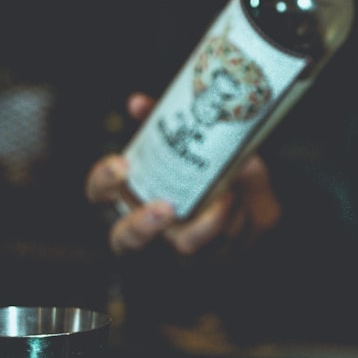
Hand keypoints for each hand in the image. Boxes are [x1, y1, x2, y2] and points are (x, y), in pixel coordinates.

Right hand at [84, 93, 280, 255]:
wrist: (255, 202)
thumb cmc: (212, 173)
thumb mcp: (195, 143)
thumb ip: (171, 125)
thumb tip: (138, 104)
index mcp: (139, 196)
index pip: (102, 194)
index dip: (104, 181)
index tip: (122, 164)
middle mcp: (156, 228)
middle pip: (126, 239)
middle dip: (142, 226)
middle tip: (165, 207)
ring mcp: (185, 245)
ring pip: (184, 247)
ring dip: (206, 225)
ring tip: (226, 199)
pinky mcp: (220, 253)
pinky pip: (228, 245)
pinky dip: (242, 220)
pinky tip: (250, 201)